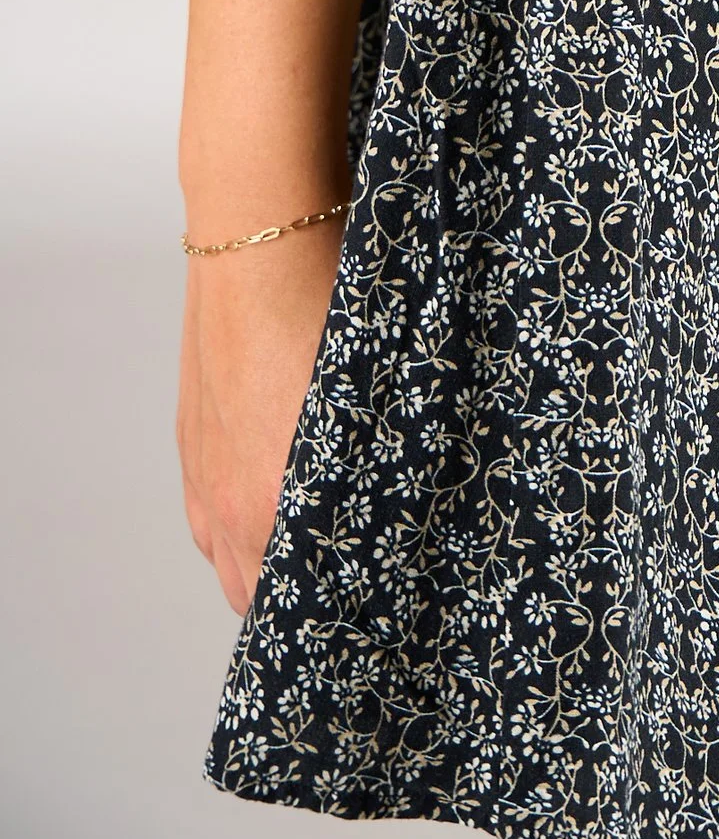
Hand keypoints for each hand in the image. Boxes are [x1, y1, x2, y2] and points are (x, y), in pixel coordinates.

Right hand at [176, 219, 340, 614]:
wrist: (264, 236)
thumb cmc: (329, 305)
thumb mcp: (374, 396)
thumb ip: (377, 470)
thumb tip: (407, 508)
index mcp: (274, 502)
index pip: (302, 597)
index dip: (341, 603)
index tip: (376, 598)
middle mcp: (226, 500)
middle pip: (255, 592)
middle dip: (301, 594)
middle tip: (351, 575)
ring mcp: (201, 469)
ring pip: (226, 556)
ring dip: (260, 561)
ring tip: (311, 543)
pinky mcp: (191, 437)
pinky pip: (205, 514)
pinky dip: (233, 523)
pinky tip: (269, 500)